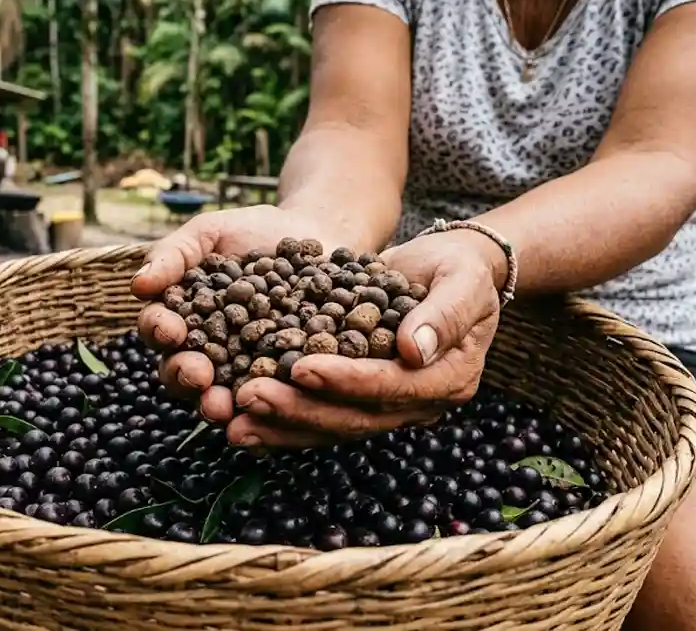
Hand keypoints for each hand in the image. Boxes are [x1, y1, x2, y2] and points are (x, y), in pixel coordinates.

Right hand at [130, 205, 360, 407]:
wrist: (313, 234)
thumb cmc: (252, 233)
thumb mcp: (209, 233)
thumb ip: (173, 254)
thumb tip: (138, 284)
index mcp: (181, 320)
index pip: (160, 330)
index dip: (160, 331)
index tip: (170, 330)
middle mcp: (206, 353)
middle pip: (184, 373)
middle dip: (186, 377)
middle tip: (197, 376)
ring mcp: (243, 371)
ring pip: (222, 395)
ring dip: (218, 404)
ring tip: (224, 406)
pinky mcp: (281, 381)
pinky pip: (271, 400)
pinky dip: (269, 407)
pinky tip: (273, 406)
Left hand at [207, 228, 508, 447]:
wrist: (447, 269)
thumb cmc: (458, 268)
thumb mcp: (462, 277)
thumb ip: (446, 312)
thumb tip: (414, 350)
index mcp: (448, 380)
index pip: (390, 387)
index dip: (346, 380)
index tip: (302, 367)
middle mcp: (417, 404)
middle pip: (353, 417)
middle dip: (298, 409)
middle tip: (249, 396)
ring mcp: (385, 407)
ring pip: (329, 426)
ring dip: (279, 425)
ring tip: (232, 420)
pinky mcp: (357, 400)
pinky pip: (317, 417)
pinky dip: (279, 421)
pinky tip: (240, 419)